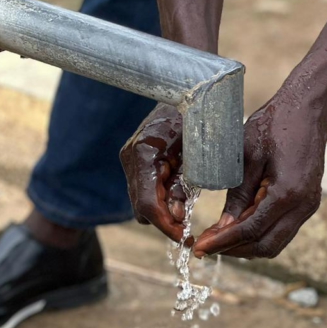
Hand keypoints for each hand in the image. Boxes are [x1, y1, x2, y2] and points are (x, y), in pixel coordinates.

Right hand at [120, 103, 192, 242]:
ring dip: (163, 211)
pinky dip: (161, 200)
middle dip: (165, 222)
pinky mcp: (135, 162)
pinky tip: (179, 196)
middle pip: (141, 207)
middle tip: (190, 231)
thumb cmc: (196, 116)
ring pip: (142, 203)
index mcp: (144, 153)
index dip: (165, 226)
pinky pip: (145, 191)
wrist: (185, 89)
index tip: (185, 238)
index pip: (147, 204)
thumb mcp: (197, 151)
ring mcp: (129, 159)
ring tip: (187, 212)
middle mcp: (130, 157)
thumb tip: (176, 216)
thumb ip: (184, 184)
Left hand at [193, 90, 326, 258]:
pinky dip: (259, 234)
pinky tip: (237, 226)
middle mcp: (304, 205)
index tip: (200, 247)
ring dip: (246, 245)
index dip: (223, 242)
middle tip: (204, 247)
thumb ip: (237, 195)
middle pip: (266, 245)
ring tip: (217, 239)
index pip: (251, 230)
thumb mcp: (247, 156)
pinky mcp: (308, 202)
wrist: (306, 109)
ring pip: (276, 242)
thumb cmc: (273, 125)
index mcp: (288, 192)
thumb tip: (222, 227)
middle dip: (234, 250)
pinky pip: (282, 229)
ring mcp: (309, 205)